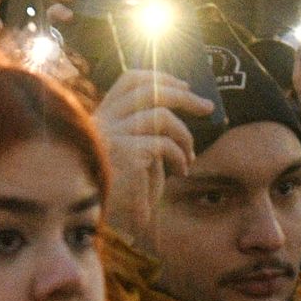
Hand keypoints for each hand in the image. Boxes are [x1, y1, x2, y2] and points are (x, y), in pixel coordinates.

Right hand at [92, 66, 207, 246]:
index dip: (158, 78)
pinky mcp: (126, 152)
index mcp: (100, 119)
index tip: (183, 85)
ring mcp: (113, 135)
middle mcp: (103, 122)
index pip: (128, 82)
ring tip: (190, 155)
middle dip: (183, 96)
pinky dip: (180, 156)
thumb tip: (181, 109)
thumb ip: (143, 134)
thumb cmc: (114, 193)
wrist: (94, 222)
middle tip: (206, 107)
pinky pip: (164, 144)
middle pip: (148, 90)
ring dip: (184, 134)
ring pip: (161, 116)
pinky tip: (182, 171)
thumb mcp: (126, 157)